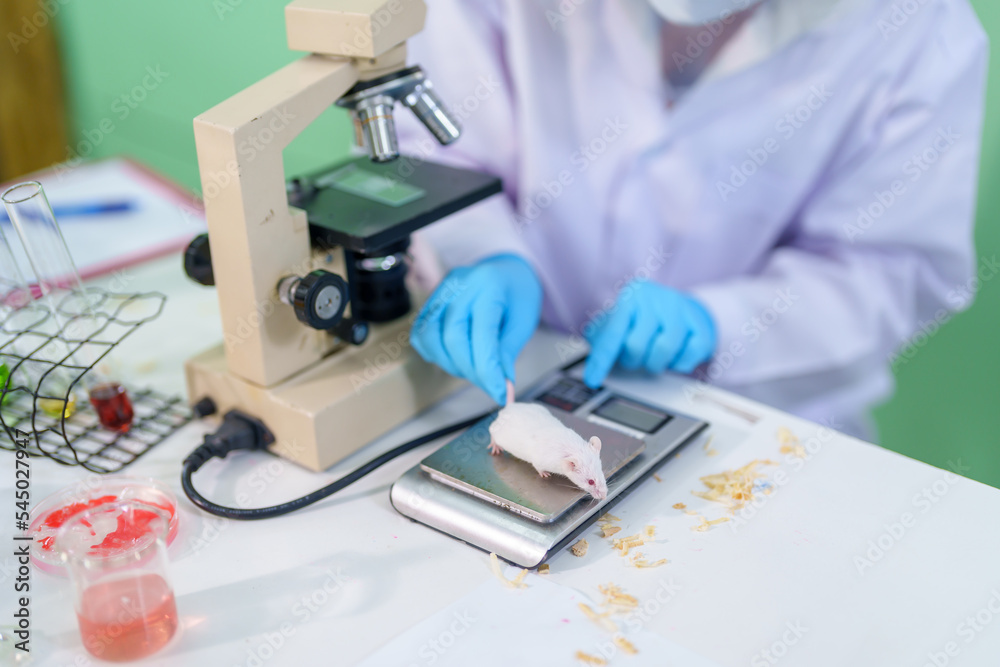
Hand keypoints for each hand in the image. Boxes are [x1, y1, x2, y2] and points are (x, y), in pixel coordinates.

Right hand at [411, 254, 542, 403]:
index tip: (500, 394)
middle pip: (452, 339)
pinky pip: (420, 332)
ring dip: (450, 363)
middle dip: (470, 370)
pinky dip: (434, 352)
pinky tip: (453, 356)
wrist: (507, 272)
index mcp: (489, 286)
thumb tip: (502, 390)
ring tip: (472, 368)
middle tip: (489, 383)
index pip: (482, 337)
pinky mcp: (430, 300)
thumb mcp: (523, 323)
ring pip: (430, 337)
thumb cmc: (518, 296)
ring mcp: (441, 290)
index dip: (488, 371)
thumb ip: (507, 355)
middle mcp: (460, 285)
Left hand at [583, 281, 715, 387]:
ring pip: (663, 351)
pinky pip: (686, 358)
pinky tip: (676, 353)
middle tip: (636, 356)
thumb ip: (601, 336)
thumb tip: (592, 356)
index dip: (601, 360)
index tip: (592, 379)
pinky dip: (678, 364)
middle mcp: (655, 298)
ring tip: (655, 355)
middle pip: (635, 346)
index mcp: (631, 296)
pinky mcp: (700, 326)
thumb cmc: (647, 318)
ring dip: (655, 363)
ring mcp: (680, 310)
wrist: (686, 308)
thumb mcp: (620, 321)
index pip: (612, 332)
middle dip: (632, 360)